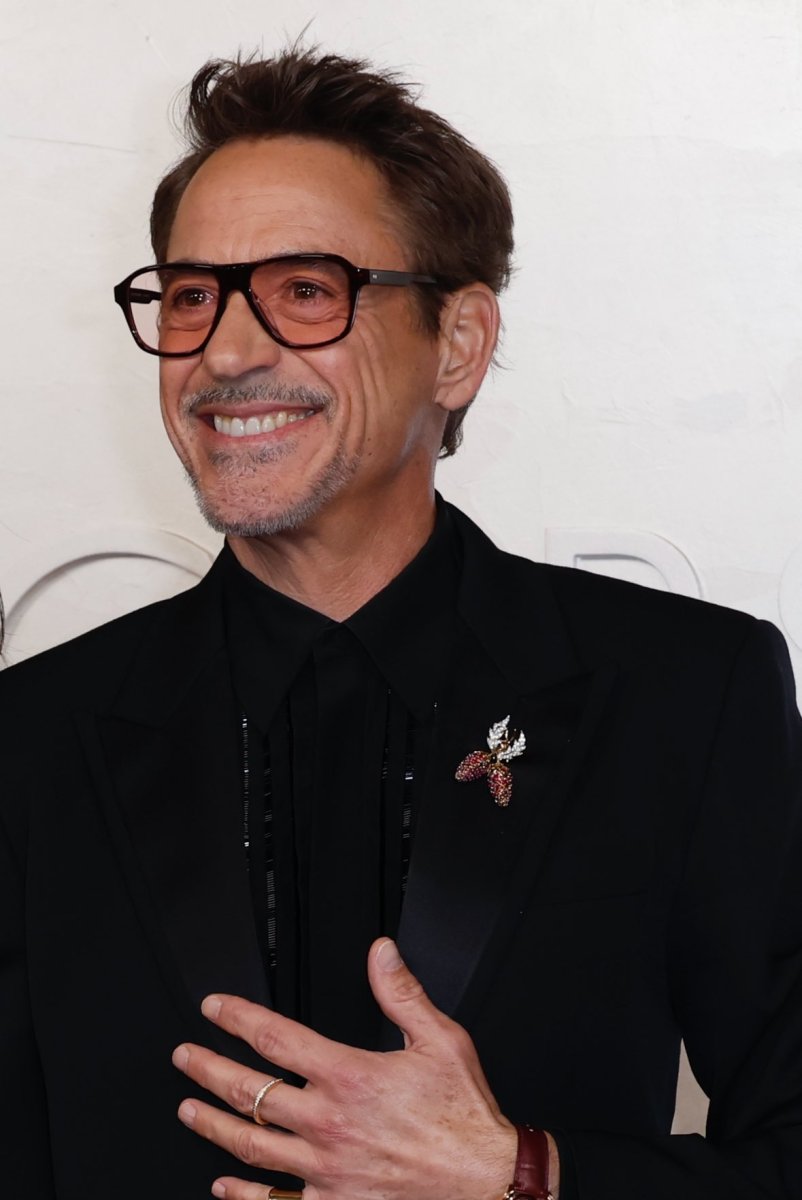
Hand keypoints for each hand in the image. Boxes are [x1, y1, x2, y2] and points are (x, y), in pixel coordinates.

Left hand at [173, 937, 519, 1199]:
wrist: (484, 1184)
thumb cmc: (463, 1117)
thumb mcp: (441, 1040)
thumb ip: (402, 993)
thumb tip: (381, 953)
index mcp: (349, 1077)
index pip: (276, 1038)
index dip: (237, 1019)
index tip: (214, 1009)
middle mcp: (329, 1123)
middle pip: (249, 1092)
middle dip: (209, 1070)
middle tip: (185, 1057)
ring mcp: (325, 1169)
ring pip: (251, 1145)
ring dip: (213, 1124)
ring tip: (188, 1110)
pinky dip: (244, 1195)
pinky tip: (224, 1186)